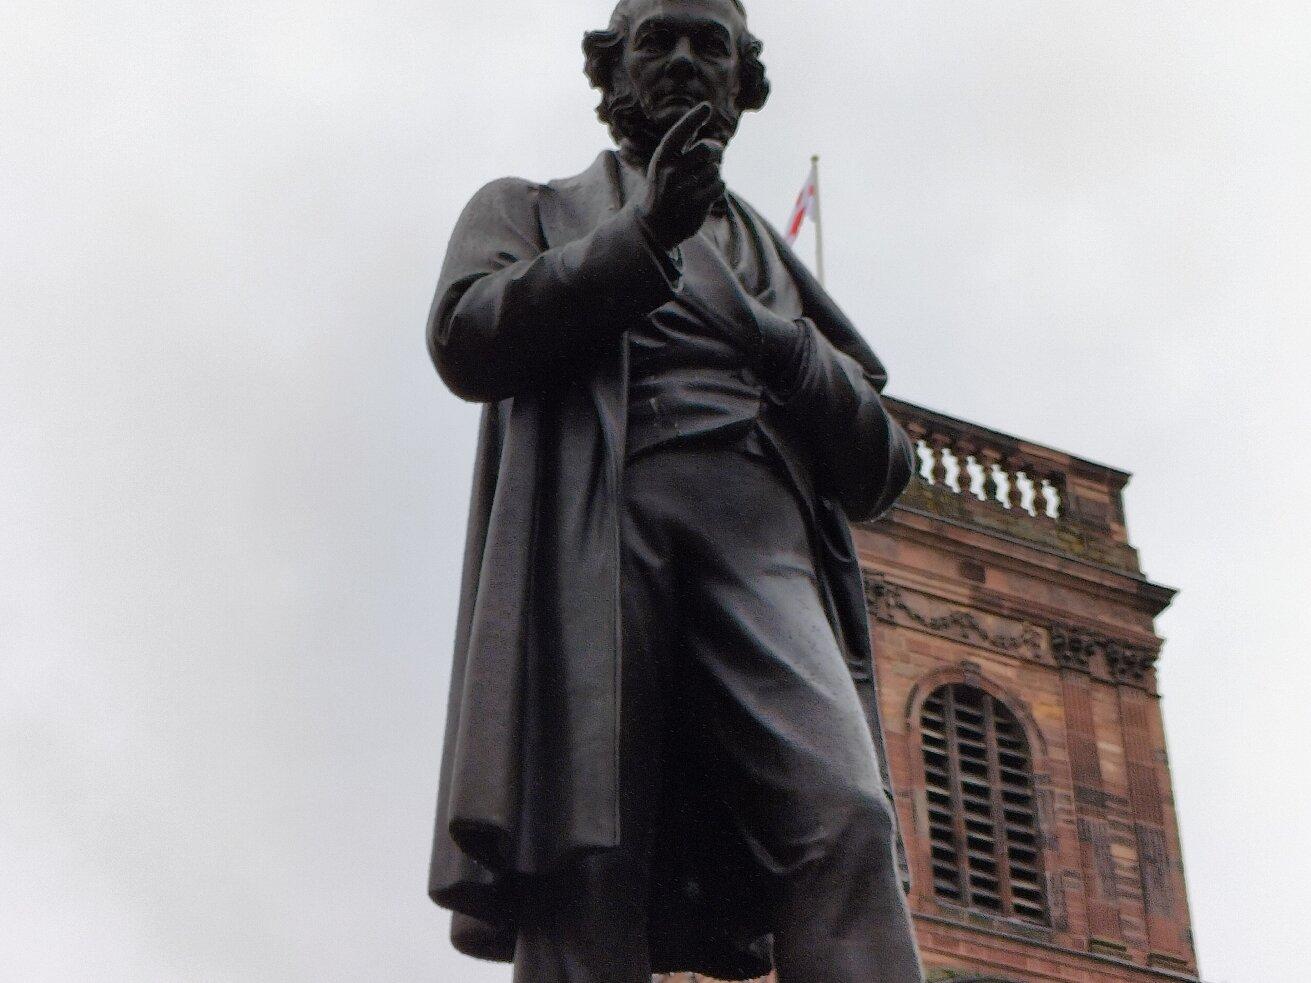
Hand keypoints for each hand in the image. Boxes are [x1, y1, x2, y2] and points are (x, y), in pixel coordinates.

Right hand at [637, 103, 724, 251]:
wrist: (653, 225)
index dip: (692, 119)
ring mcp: (682, 190)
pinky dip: (718, 186)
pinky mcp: (695, 205)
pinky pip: (719, 186)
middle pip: (705, 149)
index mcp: (661, 159)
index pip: (678, 133)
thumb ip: (683, 142)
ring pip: (714, 169)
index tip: (706, 107)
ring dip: (714, 173)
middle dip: (715, 149)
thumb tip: (704, 111)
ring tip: (702, 180)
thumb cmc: (662, 188)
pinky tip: (709, 191)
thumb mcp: (664, 163)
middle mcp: (670, 173)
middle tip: (716, 152)